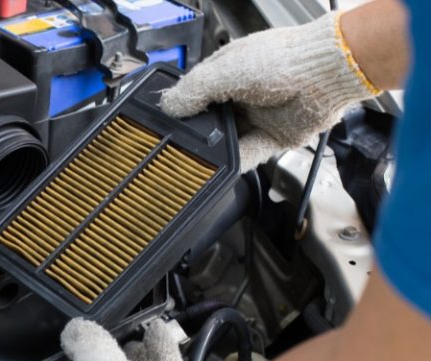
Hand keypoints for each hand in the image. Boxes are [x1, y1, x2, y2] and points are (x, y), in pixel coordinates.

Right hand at [160, 12, 379, 170]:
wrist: (325, 74)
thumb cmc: (283, 60)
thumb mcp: (226, 71)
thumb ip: (195, 90)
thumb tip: (168, 106)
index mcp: (229, 71)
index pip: (197, 93)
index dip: (183, 108)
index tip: (168, 123)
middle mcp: (244, 94)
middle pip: (213, 121)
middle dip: (199, 133)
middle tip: (182, 144)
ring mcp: (260, 116)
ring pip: (230, 140)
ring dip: (217, 149)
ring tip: (201, 158)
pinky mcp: (276, 137)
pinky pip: (251, 154)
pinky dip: (238, 161)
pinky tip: (225, 167)